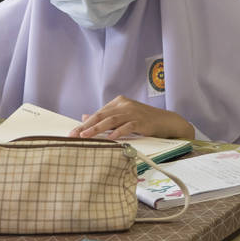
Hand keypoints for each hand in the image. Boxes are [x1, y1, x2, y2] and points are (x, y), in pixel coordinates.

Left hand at [70, 96, 195, 140]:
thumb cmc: (144, 120)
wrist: (166, 122)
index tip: (72, 132)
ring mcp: (134, 112)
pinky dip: (118, 132)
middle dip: (86, 126)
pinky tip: (110, 138)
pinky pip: (128, 126)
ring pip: (112, 120)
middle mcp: (125, 105)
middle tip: (74, 135)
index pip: (98, 113)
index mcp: (118, 102)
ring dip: (97, 129)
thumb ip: (105, 116)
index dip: (85, 123)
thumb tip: (85, 116)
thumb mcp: (123, 116)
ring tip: (86, 136)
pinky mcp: (142, 121)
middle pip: (102, 116)